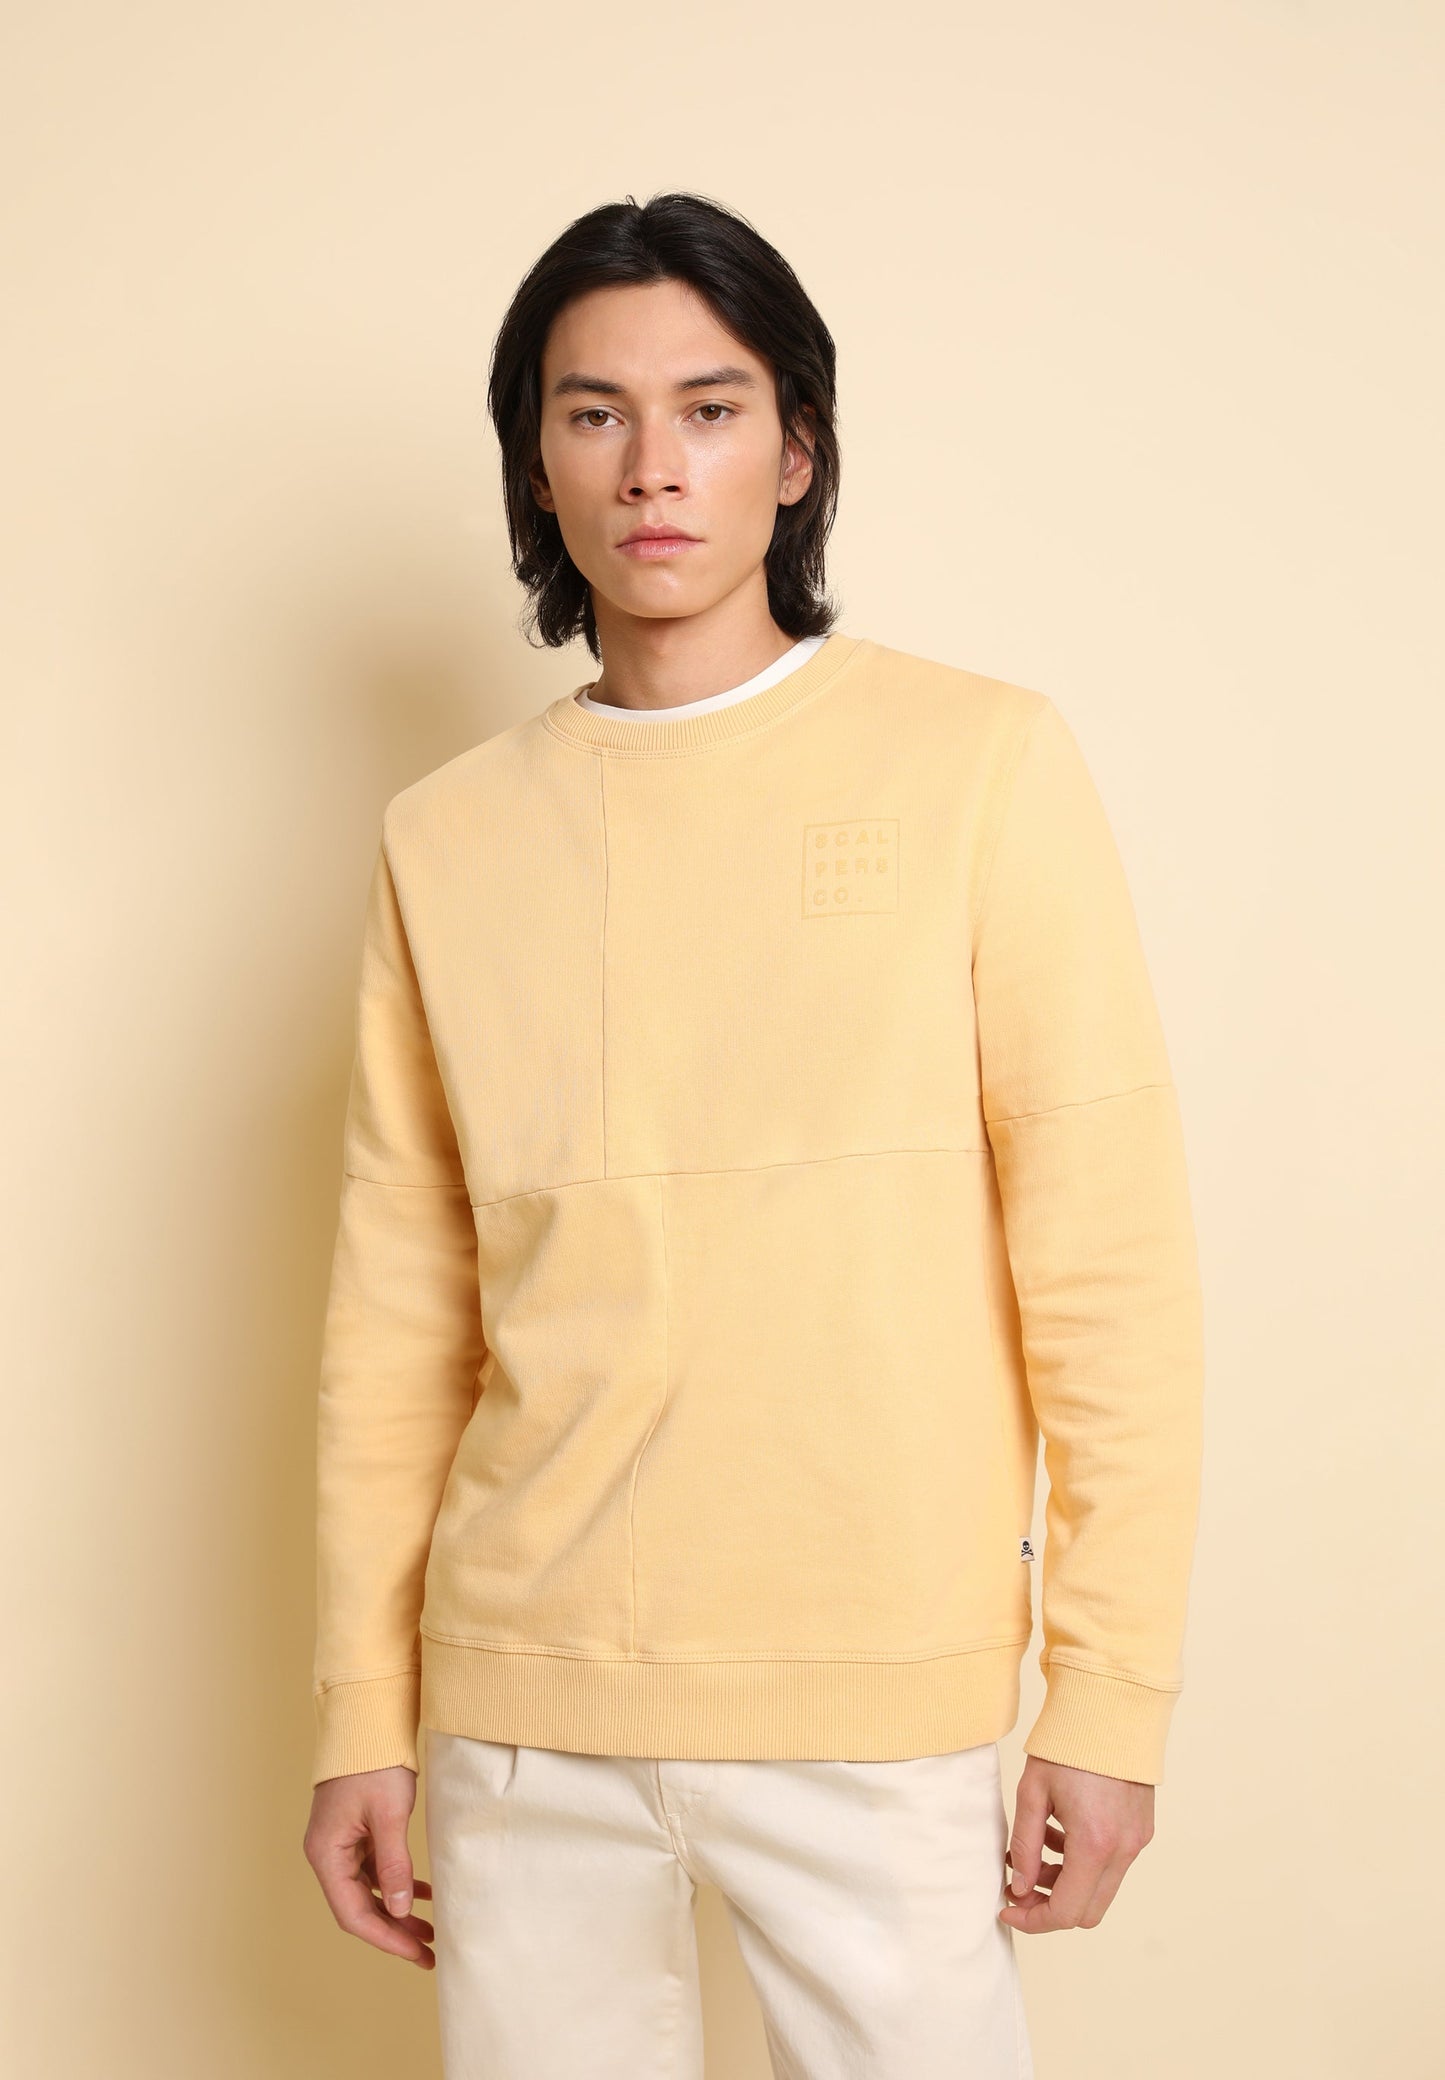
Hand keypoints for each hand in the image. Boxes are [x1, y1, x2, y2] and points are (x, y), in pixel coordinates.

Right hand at [303, 1764, 435, 1968]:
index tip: (417, 1953)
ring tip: (430, 1930)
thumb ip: (393, 1865)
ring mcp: (340, 1843)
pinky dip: (395, 1884)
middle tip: (429, 1951)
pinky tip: (422, 1894)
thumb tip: (399, 1910)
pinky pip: (373, 1870)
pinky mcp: (354, 1832)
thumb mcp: (388, 1815)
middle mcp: (327, 1854)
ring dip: (396, 1910)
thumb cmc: (374, 1763)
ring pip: (367, 1891)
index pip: (352, 1913)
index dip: (386, 1937)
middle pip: (358, 1907)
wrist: (367, 1721)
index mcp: (326, 1853)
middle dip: (394, 1931)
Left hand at [999, 1755, 1154, 1932]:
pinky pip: (1112, 1865)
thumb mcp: (1032, 1793)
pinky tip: (1058, 1835)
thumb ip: (1024, 1846)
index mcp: (1094, 1844)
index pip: (1066, 1911)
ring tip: (1032, 1853)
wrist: (1110, 1710)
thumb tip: (1018, 1888)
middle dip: (1049, 1906)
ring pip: (1100, 1889)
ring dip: (1065, 1883)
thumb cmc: (1067, 1746)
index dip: (1033, 1919)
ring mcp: (1137, 1841)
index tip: (1007, 1909)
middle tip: (1019, 1886)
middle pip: (1087, 1911)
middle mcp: (1123, 1850)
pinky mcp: (1141, 1830)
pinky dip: (1084, 1864)